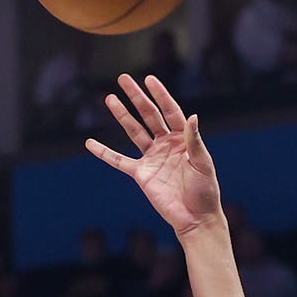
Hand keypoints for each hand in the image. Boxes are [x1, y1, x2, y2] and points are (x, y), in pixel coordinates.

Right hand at [87, 74, 221, 236]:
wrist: (195, 218)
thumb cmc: (205, 191)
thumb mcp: (203, 164)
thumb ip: (194, 141)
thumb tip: (193, 116)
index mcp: (183, 139)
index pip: (170, 111)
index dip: (160, 95)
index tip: (149, 79)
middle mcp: (166, 144)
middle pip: (149, 115)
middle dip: (137, 97)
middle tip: (123, 78)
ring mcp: (152, 158)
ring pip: (133, 131)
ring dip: (122, 115)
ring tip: (109, 98)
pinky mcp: (141, 174)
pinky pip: (119, 161)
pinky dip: (104, 153)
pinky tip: (90, 143)